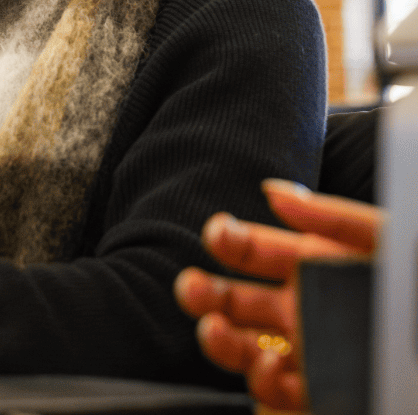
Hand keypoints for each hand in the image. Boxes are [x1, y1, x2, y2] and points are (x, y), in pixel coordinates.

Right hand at [174, 179, 380, 410]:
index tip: (218, 232)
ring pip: (241, 347)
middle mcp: (303, 310)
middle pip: (233, 300)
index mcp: (314, 267)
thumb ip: (332, 217)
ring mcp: (309, 353)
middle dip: (202, 291)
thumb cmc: (414, 280)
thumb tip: (271, 192)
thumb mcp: (385, 240)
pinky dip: (260, 380)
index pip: (252, 250)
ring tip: (215, 329)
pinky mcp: (319, 394)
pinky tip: (270, 365)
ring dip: (219, 337)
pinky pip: (274, 391)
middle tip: (191, 288)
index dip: (228, 239)